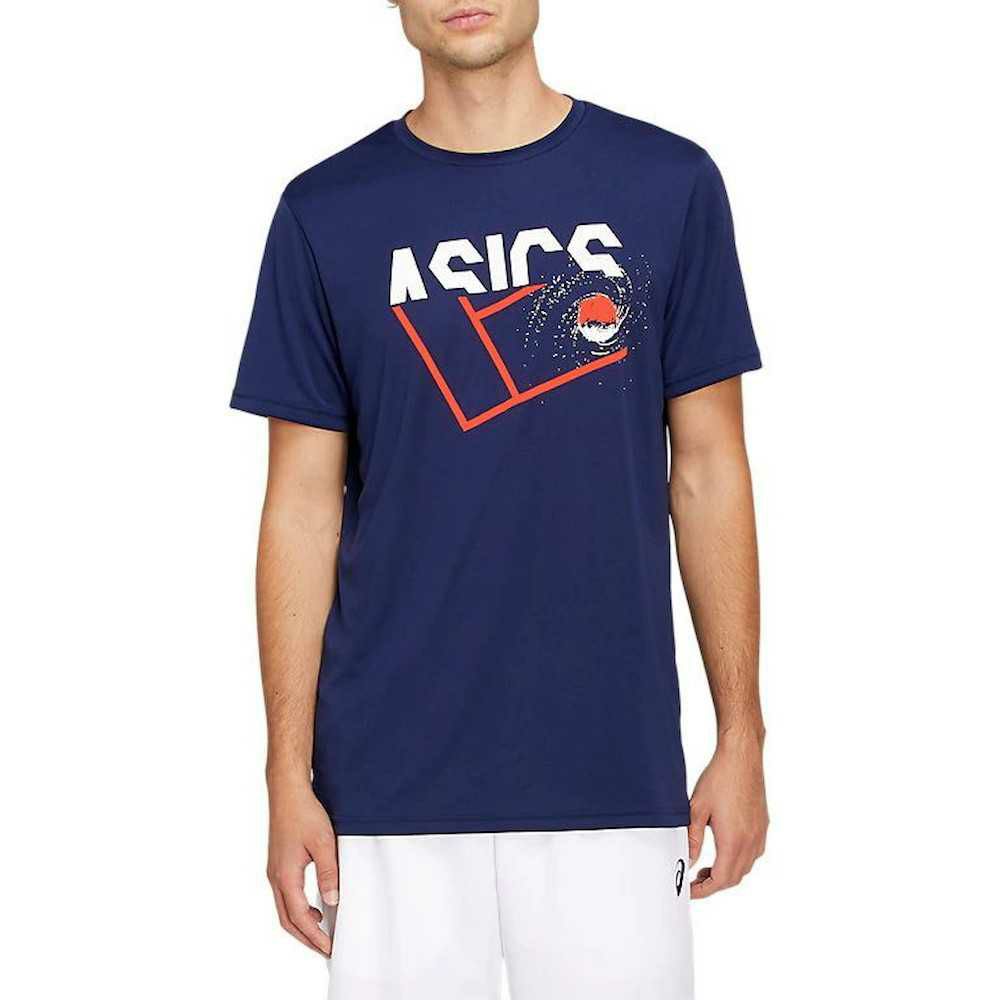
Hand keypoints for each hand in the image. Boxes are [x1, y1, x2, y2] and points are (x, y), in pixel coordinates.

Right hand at [266, 781, 338, 954]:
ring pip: (284, 910)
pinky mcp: (278, 864)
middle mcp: (275, 877)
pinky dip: (298, 910)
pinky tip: (314, 908)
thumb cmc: (304, 813)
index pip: (300, 917)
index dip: (315, 936)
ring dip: (301, 925)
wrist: (287, 792)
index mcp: (285, 876)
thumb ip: (328, 873)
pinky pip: (285, 896)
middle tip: (325, 949)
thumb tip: (332, 900)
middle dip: (306, 938)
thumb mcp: (324, 843)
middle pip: (288, 920)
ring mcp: (274, 871)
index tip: (329, 947)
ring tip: (321, 934)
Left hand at [688, 732, 767, 898]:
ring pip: (745, 867)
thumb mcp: (697, 809)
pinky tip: (724, 851)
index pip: (720, 880)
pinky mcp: (763, 826)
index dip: (704, 890)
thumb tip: (687, 860)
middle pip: (734, 878)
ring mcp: (760, 834)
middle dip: (714, 884)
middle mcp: (751, 842)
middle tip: (695, 881)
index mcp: (734, 841)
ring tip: (706, 868)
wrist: (742, 757)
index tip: (690, 891)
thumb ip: (692, 839)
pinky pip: (752, 854)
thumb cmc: (720, 778)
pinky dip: (738, 861)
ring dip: (726, 873)